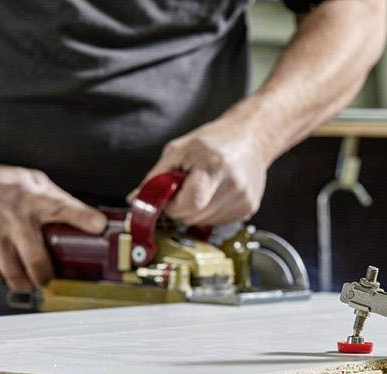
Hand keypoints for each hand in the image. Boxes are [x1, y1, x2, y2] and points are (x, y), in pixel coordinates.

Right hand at [0, 161, 106, 290]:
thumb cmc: (0, 182)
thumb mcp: (33, 181)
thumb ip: (57, 200)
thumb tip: (91, 220)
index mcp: (35, 199)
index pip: (65, 207)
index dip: (84, 218)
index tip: (99, 227)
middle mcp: (15, 218)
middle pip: (36, 259)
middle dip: (46, 277)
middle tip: (49, 280)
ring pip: (13, 272)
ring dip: (24, 283)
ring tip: (30, 283)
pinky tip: (2, 275)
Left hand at [139, 116, 268, 225]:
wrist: (251, 138)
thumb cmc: (214, 140)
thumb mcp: (179, 150)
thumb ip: (156, 177)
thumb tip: (136, 200)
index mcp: (215, 167)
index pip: (189, 204)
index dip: (173, 204)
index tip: (170, 195)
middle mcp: (234, 186)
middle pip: (194, 216)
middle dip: (182, 206)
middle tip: (187, 186)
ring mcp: (244, 200)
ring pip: (204, 223)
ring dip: (197, 210)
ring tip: (204, 187)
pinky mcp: (249, 209)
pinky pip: (219, 222)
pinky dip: (211, 212)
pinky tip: (216, 193)